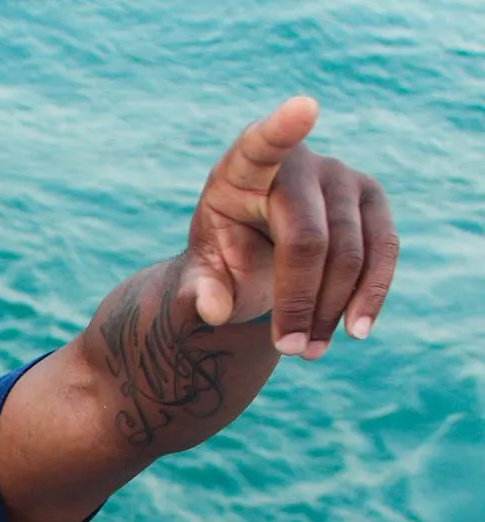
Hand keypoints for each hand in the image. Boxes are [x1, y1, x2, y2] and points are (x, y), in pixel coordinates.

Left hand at [183, 96, 397, 358]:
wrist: (257, 255)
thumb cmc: (223, 256)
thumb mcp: (200, 274)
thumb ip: (197, 291)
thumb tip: (212, 309)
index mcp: (241, 170)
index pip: (261, 146)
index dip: (282, 130)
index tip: (304, 109)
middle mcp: (299, 164)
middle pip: (308, 237)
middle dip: (299, 299)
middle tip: (287, 349)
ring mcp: (342, 178)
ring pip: (349, 252)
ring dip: (332, 309)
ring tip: (307, 351)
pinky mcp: (373, 202)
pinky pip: (384, 250)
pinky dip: (371, 295)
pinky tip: (354, 330)